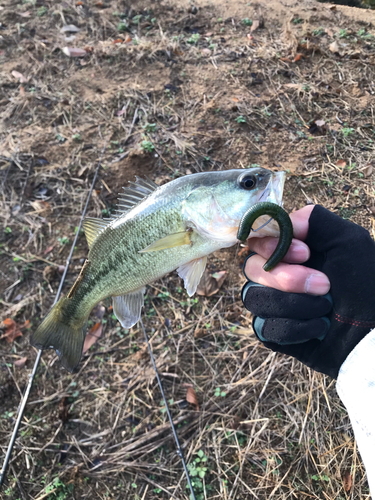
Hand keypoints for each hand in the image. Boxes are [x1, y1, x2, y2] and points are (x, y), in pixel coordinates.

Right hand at [242, 205, 374, 377]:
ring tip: (325, 307)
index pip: (256, 239)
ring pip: (255, 298)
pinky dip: (297, 327)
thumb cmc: (365, 284)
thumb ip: (316, 220)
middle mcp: (275, 274)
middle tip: (324, 284)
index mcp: (288, 250)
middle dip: (287, 278)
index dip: (271, 246)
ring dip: (295, 304)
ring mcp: (272, 303)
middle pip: (251, 268)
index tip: (304, 253)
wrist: (372, 332)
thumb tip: (284, 222)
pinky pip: (265, 327)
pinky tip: (319, 327)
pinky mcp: (273, 331)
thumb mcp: (349, 241)